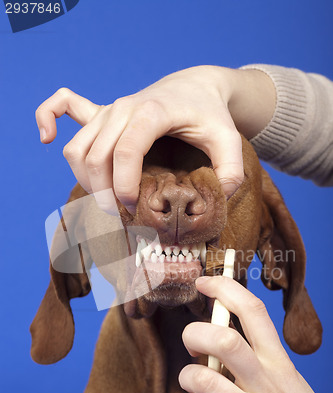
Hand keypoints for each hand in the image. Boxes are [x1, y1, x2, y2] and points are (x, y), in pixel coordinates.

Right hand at [35, 66, 274, 212]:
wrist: (195, 87)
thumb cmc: (210, 115)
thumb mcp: (230, 141)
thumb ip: (230, 171)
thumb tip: (216, 200)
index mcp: (152, 112)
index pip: (125, 152)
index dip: (125, 186)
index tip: (135, 208)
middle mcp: (123, 108)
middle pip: (95, 156)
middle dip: (104, 193)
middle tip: (123, 215)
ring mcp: (109, 109)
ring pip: (77, 148)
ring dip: (85, 179)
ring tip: (106, 199)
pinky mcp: (101, 112)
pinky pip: (63, 107)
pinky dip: (47, 118)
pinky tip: (46, 137)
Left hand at [175, 276, 332, 392]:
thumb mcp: (288, 382)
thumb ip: (256, 360)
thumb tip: (214, 337)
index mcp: (280, 364)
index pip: (253, 311)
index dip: (224, 289)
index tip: (203, 282)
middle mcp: (268, 385)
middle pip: (223, 340)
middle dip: (195, 334)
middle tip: (192, 345)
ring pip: (204, 380)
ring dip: (187, 375)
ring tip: (193, 383)